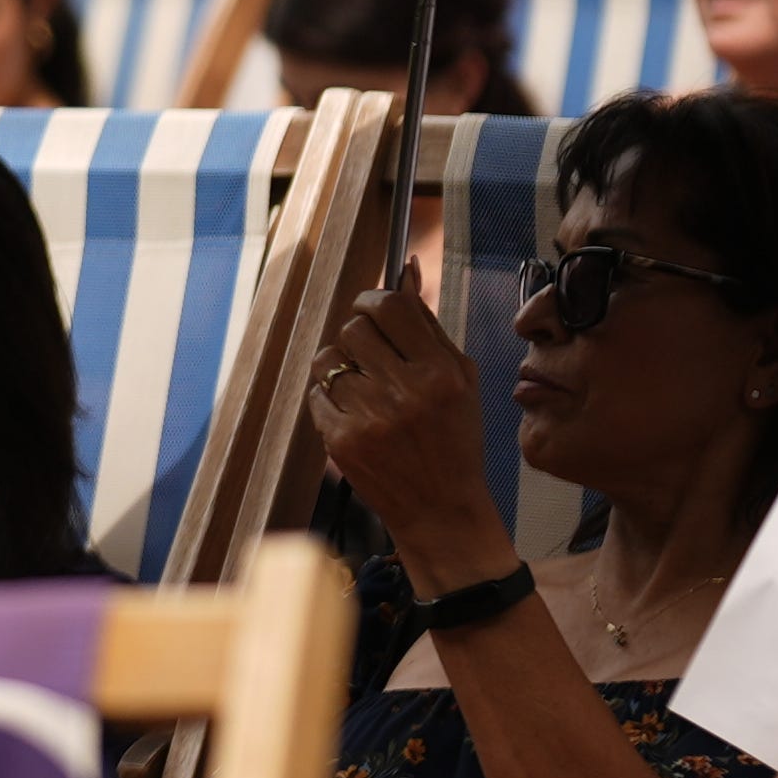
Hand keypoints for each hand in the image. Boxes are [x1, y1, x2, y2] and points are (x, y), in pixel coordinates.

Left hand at [303, 279, 496, 569]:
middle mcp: (404, 392)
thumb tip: (406, 269)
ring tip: (362, 385)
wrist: (440, 508)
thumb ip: (428, 324)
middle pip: (353, 327)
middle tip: (372, 353)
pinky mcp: (341, 440)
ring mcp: (369, 417)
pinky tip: (355, 413)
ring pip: (328, 359)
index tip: (374, 310)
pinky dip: (330, 398)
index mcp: (439, 372)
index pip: (390, 305)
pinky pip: (316, 394)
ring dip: (340, 365)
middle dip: (359, 334)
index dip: (374, 300)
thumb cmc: (453, 439)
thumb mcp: (460, 378)